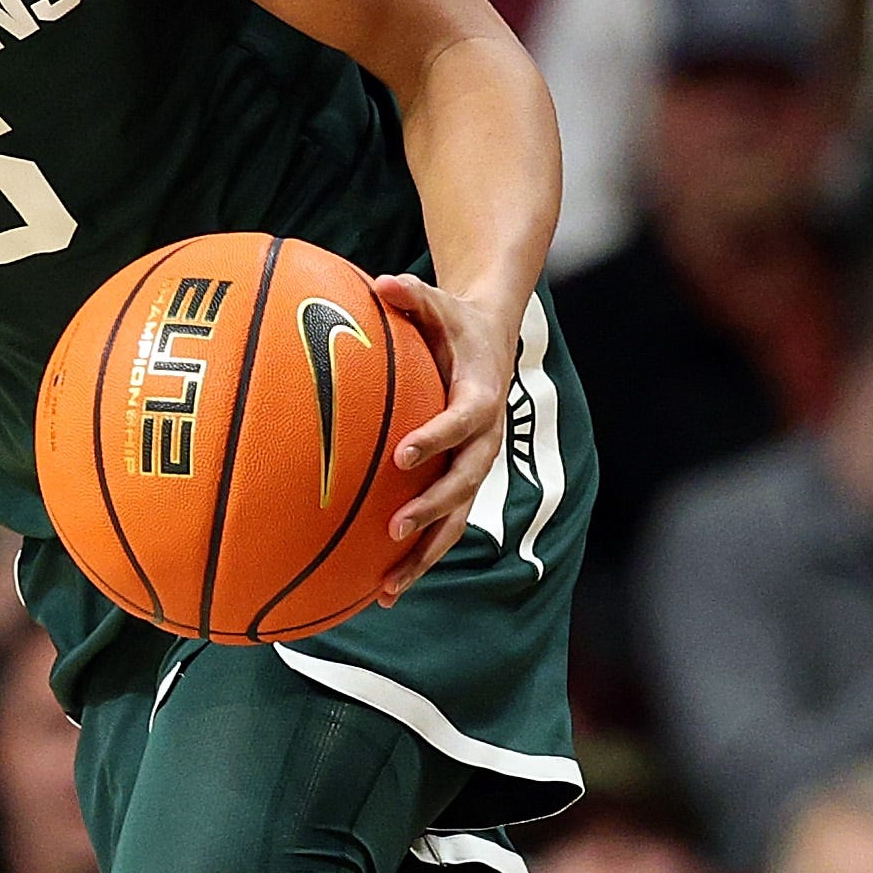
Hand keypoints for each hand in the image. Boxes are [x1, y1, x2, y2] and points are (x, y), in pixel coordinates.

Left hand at [372, 274, 512, 594]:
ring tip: (388, 586)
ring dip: (425, 553)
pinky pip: (442, 527)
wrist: (491, 342)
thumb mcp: (439, 303)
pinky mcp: (460, 484)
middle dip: (432, 507)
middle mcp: (483, 440)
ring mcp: (474, 467)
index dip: (438, 437)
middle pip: (465, 482)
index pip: (464, 420)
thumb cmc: (454, 323)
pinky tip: (381, 591)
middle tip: (395, 527)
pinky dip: (417, 559)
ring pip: (456, 519)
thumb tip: (382, 282)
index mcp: (480, 396)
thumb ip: (413, 294)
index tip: (403, 455)